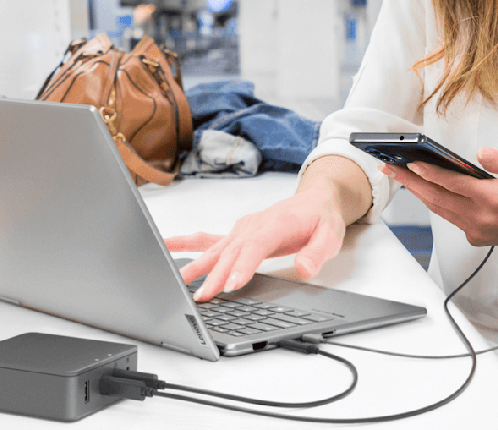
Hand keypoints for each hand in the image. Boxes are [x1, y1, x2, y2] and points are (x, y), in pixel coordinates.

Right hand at [164, 187, 345, 301]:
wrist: (315, 200)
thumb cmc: (321, 217)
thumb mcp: (330, 235)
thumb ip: (317, 253)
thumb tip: (304, 268)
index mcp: (277, 223)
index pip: (256, 246)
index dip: (243, 265)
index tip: (232, 284)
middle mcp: (254, 224)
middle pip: (232, 250)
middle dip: (216, 274)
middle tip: (203, 296)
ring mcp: (243, 228)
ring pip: (217, 247)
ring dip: (198, 264)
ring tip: (178, 281)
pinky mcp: (237, 233)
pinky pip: (209, 238)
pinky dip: (186, 242)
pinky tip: (167, 246)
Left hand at [383, 147, 497, 252]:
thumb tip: (481, 153)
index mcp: (492, 200)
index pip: (451, 184)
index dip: (428, 172)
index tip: (410, 163)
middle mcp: (480, 218)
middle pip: (436, 197)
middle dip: (410, 182)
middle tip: (391, 168)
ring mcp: (476, 230)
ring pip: (439, 209)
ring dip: (418, 193)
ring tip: (401, 177)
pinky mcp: (476, 236)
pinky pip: (450, 217)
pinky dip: (436, 203)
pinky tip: (427, 192)